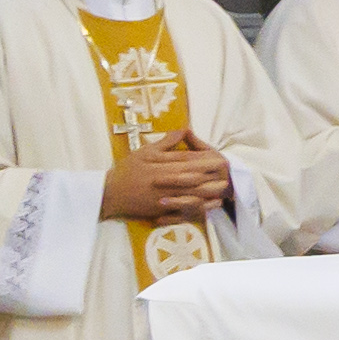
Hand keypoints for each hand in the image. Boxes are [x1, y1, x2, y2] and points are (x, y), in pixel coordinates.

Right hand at [97, 142, 229, 222]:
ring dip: (210, 191)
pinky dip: (199, 207)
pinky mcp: (162, 210)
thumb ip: (166, 143)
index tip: (222, 158)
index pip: (189, 161)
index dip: (207, 160)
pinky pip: (185, 209)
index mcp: (162, 166)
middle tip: (229, 173)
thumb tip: (184, 130)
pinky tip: (211, 205)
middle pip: (194, 178)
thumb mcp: (144, 152)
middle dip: (213, 176)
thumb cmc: (126, 171)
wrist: (109, 194)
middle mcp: (166, 182)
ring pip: (192, 194)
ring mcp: (165, 197)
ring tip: (224, 188)